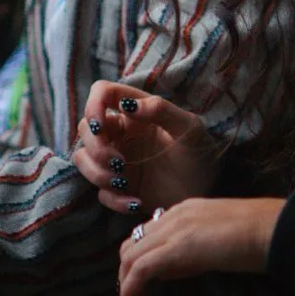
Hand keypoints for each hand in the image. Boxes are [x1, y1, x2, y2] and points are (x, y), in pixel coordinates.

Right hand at [73, 80, 218, 214]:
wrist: (211, 190)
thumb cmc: (202, 152)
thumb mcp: (190, 128)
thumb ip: (161, 111)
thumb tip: (128, 106)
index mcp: (136, 113)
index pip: (102, 93)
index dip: (93, 104)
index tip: (100, 125)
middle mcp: (122, 134)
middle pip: (86, 129)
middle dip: (96, 147)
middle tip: (119, 163)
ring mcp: (118, 162)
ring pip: (83, 160)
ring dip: (97, 173)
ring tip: (124, 184)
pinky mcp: (120, 189)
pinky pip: (101, 193)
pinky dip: (114, 199)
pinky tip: (136, 203)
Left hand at [116, 197, 284, 295]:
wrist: (275, 229)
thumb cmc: (261, 236)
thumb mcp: (219, 239)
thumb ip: (196, 249)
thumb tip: (174, 268)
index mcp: (185, 210)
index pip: (149, 233)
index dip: (141, 259)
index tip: (146, 284)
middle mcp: (173, 216)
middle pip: (132, 244)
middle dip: (127, 273)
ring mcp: (172, 230)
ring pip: (130, 256)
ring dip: (126, 284)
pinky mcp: (175, 249)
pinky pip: (139, 269)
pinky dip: (131, 289)